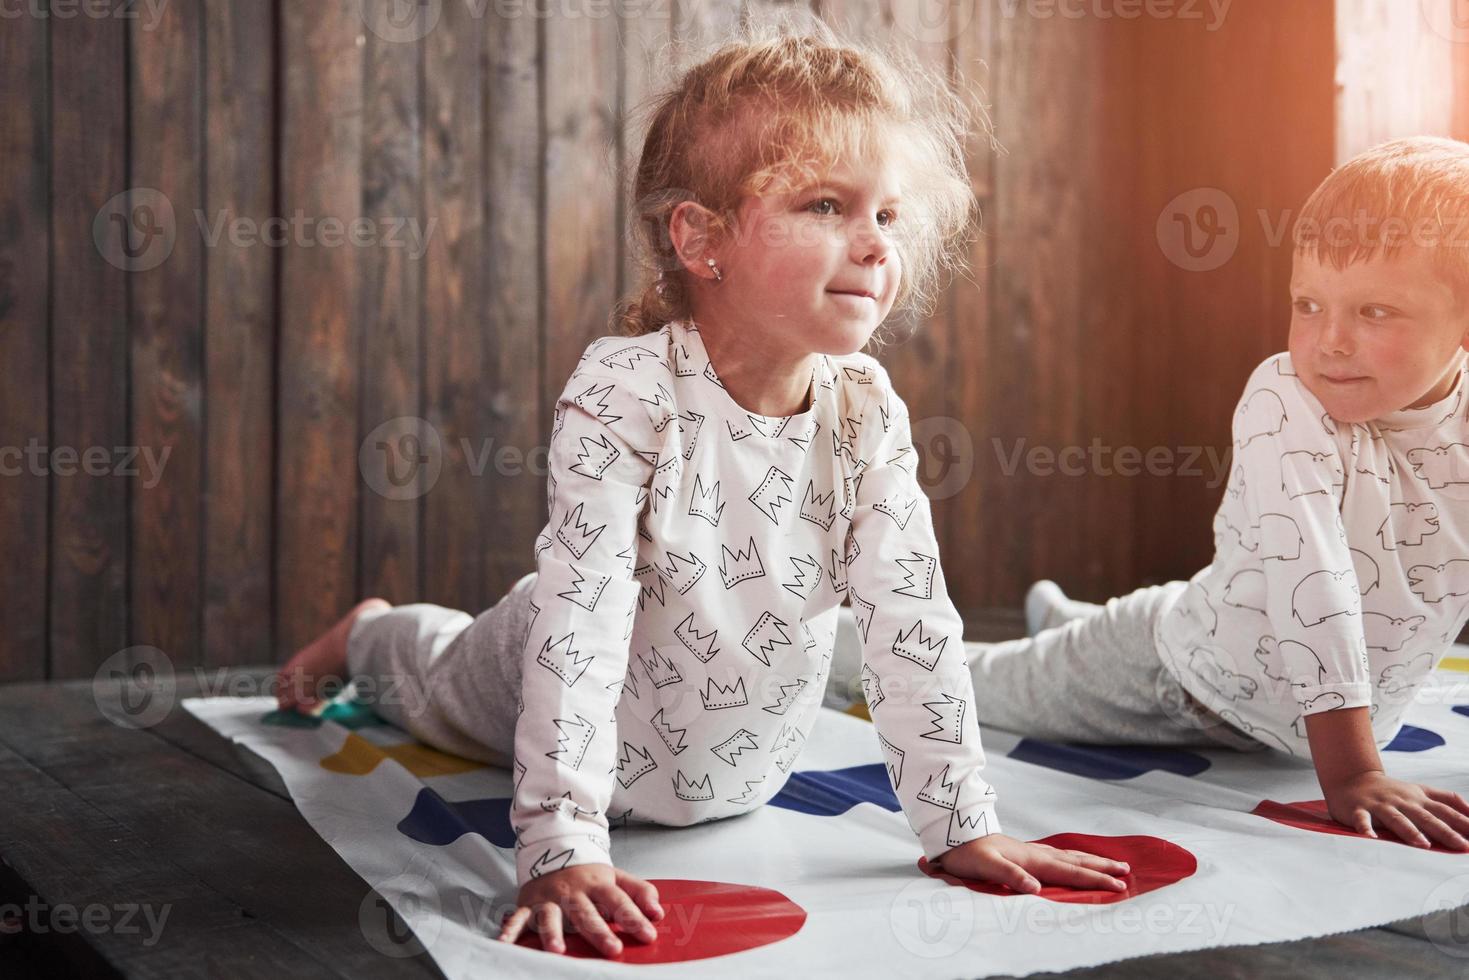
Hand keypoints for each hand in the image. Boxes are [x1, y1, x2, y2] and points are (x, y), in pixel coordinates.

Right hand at [496, 863, 662, 956]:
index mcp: (598, 885)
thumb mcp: (617, 877)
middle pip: (586, 913)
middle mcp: (573, 892)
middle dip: (599, 932)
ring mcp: (549, 898)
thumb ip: (639, 893)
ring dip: (553, 932)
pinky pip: (517, 917)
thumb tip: (658, 913)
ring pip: (550, 916)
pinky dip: (510, 930)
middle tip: (613, 949)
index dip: (634, 917)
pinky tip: (505, 944)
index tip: (648, 934)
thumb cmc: (589, 874)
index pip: (619, 901)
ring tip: (558, 950)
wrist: (554, 849)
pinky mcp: (528, 904)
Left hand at [934, 834, 1129, 892]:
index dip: (1095, 879)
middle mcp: (1035, 854)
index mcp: (1031, 860)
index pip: (1070, 872)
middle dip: (1101, 866)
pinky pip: (1057, 855)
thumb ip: (1010, 876)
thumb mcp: (985, 866)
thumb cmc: (967, 852)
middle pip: (1076, 860)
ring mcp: (1030, 851)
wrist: (952, 834)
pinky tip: (1072, 858)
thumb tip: (1035, 888)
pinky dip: (1072, 857)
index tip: (1119, 885)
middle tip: (1127, 870)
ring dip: (1090, 859)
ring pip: (1068, 855)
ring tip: (1110, 861)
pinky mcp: (1023, 852)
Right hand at [1323, 771, 1468, 849]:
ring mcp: (1381, 805)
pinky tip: (1370, 837)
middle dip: (1445, 832)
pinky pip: (1362, 820)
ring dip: (1410, 831)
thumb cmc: (1391, 790)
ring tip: (1423, 844)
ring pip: (1397, 819)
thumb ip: (1446, 798)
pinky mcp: (1359, 809)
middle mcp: (1403, 802)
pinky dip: (1365, 828)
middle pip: (1426, 818)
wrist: (1353, 778)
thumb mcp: (1420, 790)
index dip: (1464, 823)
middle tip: (1462, 845)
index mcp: (1418, 799)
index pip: (1446, 811)